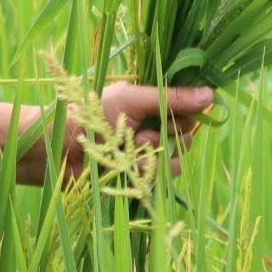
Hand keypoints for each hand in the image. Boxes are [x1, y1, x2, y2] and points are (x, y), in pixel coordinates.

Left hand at [94, 82, 216, 177]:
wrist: (60, 150)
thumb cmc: (90, 115)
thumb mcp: (130, 100)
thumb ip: (169, 98)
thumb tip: (211, 94)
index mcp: (150, 102)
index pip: (186, 106)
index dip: (184, 112)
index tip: (168, 116)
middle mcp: (153, 125)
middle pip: (186, 133)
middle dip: (167, 135)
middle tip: (142, 134)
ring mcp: (149, 151)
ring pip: (179, 157)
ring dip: (157, 155)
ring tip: (131, 152)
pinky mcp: (143, 174)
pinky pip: (166, 176)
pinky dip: (151, 172)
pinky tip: (133, 169)